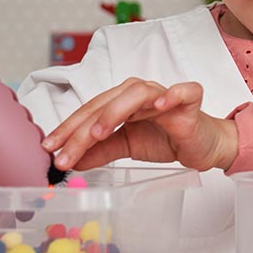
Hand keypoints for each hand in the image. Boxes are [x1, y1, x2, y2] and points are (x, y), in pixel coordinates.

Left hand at [40, 78, 237, 172]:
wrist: (203, 147)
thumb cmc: (167, 138)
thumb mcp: (126, 147)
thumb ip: (100, 151)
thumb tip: (70, 161)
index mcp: (123, 100)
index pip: (90, 110)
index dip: (68, 128)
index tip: (49, 149)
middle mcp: (141, 92)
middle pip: (106, 102)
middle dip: (81, 128)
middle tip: (66, 152)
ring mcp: (166, 94)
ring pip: (136, 93)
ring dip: (114, 112)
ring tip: (97, 134)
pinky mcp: (190, 101)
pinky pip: (183, 91)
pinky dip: (170, 95)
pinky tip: (159, 105)